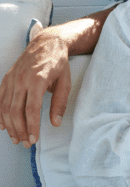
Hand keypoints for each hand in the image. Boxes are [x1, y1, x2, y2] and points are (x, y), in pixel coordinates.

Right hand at [0, 28, 71, 147]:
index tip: (34, 139)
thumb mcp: (65, 81)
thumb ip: (60, 103)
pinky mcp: (6, 79)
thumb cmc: (58, 63)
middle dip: (20, 130)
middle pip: (15, 111)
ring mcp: (11, 79)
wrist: (46, 43)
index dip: (32, 126)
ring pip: (5, 107)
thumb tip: (55, 123)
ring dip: (10, 126)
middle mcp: (21, 80)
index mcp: (37, 80)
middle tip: (26, 143)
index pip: (31, 109)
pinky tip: (3, 126)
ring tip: (17, 138)